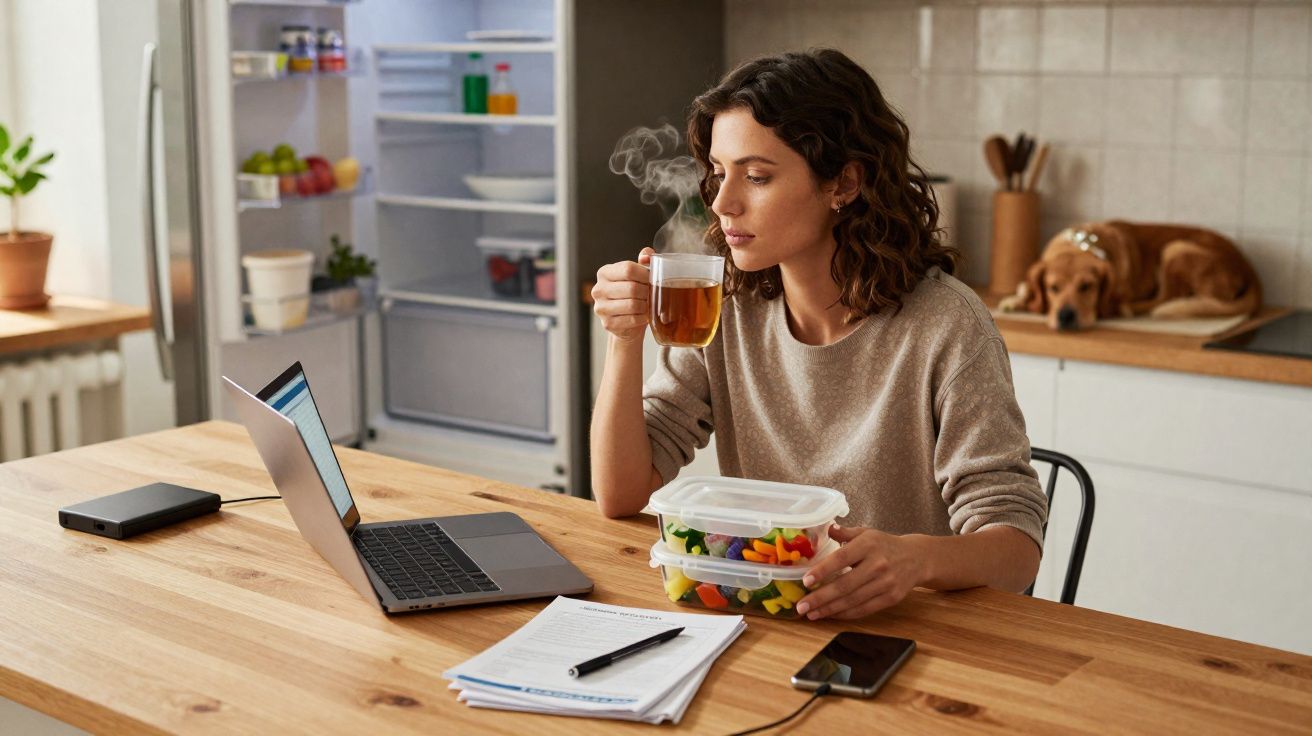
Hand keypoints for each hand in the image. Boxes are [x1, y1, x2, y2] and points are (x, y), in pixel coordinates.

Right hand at [592, 247, 653, 342]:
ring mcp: (600, 307)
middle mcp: (598, 289)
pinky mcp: (607, 323)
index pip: (628, 269)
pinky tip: (644, 315)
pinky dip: (642, 318)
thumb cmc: (634, 293)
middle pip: (631, 288)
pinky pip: (632, 319)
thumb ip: (645, 260)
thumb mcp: (639, 273)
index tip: (653, 279)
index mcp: (604, 272)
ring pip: (632, 304)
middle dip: (647, 292)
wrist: (627, 321)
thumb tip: (646, 256)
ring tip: (649, 304)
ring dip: (646, 305)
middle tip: (653, 294)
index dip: (645, 274)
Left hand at [795, 525, 925, 620]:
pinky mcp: (891, 598)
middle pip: (845, 585)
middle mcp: (878, 564)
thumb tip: (827, 528)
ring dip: (829, 609)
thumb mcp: (866, 533)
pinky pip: (864, 609)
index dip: (823, 571)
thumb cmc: (885, 545)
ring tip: (810, 613)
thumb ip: (845, 533)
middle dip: (821, 598)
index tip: (806, 581)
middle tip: (801, 606)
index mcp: (868, 545)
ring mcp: (885, 583)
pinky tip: (829, 615)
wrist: (917, 558)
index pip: (841, 559)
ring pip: (852, 600)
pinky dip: (845, 614)